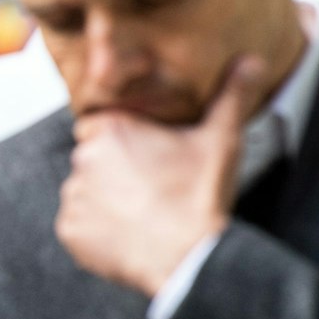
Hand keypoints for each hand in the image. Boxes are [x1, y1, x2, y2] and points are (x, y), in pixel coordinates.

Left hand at [56, 55, 270, 294]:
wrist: (187, 257)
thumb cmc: (199, 197)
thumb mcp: (220, 139)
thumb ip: (231, 96)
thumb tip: (250, 60)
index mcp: (112, 129)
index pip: (102, 125)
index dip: (125, 141)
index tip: (148, 157)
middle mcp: (83, 158)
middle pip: (94, 159)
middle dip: (116, 171)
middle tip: (151, 188)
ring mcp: (73, 196)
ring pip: (85, 191)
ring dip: (105, 200)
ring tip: (142, 214)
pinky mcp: (69, 231)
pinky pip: (78, 225)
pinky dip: (95, 231)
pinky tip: (127, 234)